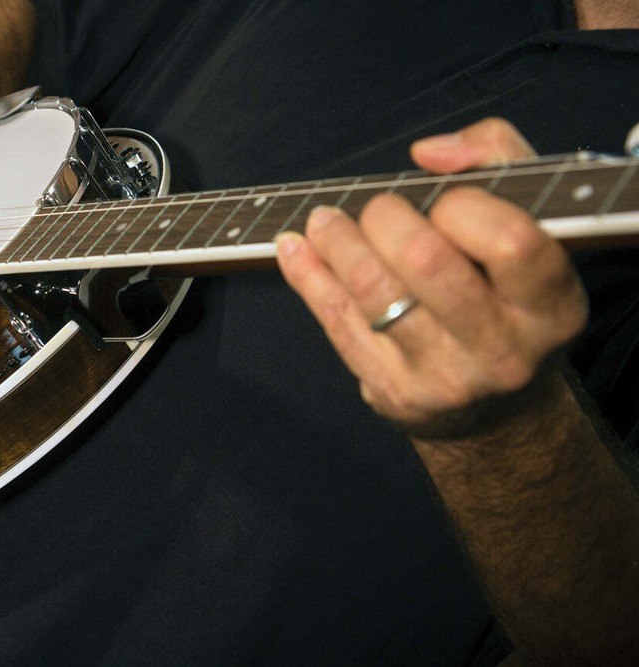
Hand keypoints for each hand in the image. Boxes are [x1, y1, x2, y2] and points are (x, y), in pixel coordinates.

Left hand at [275, 118, 588, 436]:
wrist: (498, 404)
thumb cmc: (507, 292)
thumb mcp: (532, 224)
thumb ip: (498, 160)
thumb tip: (428, 153)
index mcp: (552, 306)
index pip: (509, 242)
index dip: (465, 206)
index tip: (446, 201)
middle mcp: (504, 350)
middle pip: (426, 262)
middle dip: (388, 219)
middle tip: (379, 208)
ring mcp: (445, 378)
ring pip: (372, 291)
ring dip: (337, 242)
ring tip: (324, 219)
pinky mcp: (392, 392)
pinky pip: (338, 322)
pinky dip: (309, 276)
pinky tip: (294, 247)